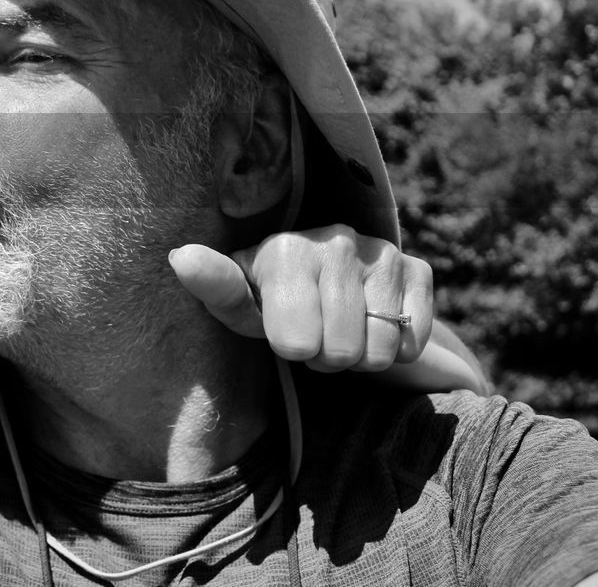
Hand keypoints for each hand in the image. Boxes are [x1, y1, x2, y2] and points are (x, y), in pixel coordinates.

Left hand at [168, 225, 433, 372]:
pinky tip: (375, 324)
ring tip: (343, 329)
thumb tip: (180, 256)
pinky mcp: (418, 268)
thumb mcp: (237, 304)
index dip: (292, 349)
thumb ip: (213, 285)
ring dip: (362, 356)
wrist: (326, 289)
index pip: (296, 343)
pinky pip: (412, 340)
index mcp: (286, 247)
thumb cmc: (269, 302)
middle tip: (317, 334)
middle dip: (327, 358)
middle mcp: (337, 239)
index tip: (283, 331)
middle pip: (340, 352)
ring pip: (379, 350)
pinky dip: (396, 349)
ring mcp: (381, 251)